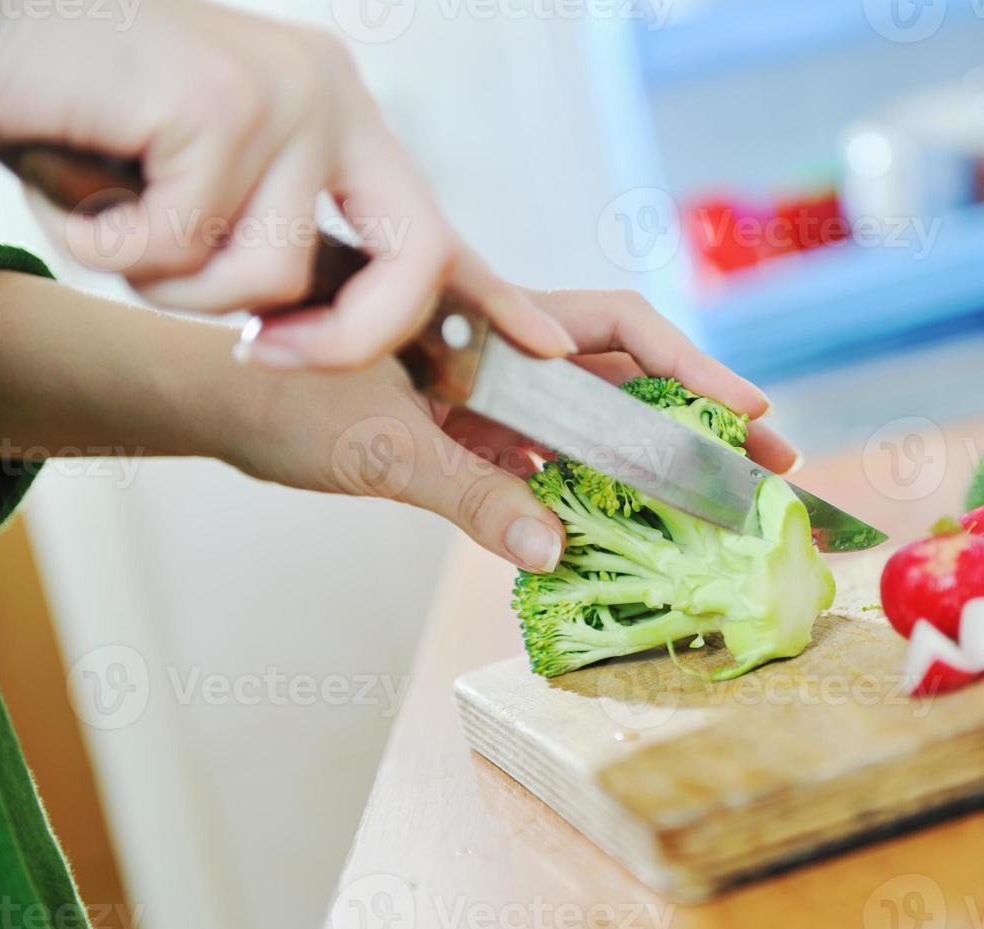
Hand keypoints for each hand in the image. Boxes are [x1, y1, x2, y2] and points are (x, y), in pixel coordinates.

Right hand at [0, 0, 573, 368]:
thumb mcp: (204, 190)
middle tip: (258, 353)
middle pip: (411, 260)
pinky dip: (112, 240)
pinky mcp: (220, 99)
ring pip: (269, 274)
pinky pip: (183, 245)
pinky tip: (83, 178)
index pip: (435, 226)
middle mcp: (331, 99)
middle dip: (340, 341)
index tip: (549, 346)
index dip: (494, 294)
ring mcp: (284, 94)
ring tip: (116, 206)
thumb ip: (271, 241)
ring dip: (173, 275)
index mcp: (340, 123)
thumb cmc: (88, 121)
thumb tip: (299, 328)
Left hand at [236, 289, 798, 569]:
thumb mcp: (378, 448)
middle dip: (700, 416)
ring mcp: (492, 396)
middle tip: (769, 462)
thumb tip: (553, 550)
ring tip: (717, 501)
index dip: (690, 366)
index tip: (749, 409)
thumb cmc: (282, 394)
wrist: (215, 396)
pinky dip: (587, 492)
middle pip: (626, 376)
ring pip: (594, 423)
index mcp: (492, 322)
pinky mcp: (470, 433)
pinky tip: (626, 529)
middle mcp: (505, 353)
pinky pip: (546, 462)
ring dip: (653, 458)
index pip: (616, 329)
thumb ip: (469, 494)